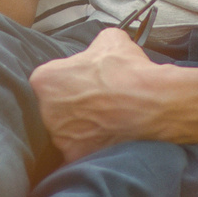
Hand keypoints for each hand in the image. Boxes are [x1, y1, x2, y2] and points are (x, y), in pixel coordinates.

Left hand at [29, 28, 177, 161]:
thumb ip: (94, 45)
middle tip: (97, 102)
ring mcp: (60, 136)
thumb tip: (98, 49)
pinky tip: (109, 136)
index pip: (49, 80)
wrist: (153, 102)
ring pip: (67, 131)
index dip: (69, 81)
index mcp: (45, 80)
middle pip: (55, 108)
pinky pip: (80, 151)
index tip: (84, 83)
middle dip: (73, 105)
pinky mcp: (77, 156)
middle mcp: (46, 110)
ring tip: (107, 119)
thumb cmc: (128, 71)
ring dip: (82, 126)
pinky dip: (93, 146)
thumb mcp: (110, 40)